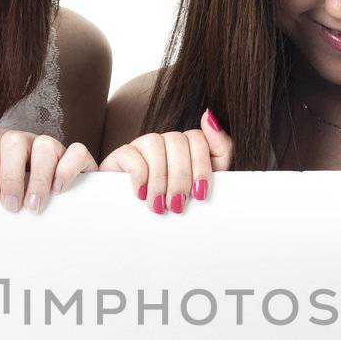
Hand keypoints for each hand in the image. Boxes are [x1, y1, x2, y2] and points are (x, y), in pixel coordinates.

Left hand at [0, 104, 96, 211]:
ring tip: (33, 205)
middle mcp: (29, 142)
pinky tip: (57, 190)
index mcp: (4, 144)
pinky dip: (67, 171)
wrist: (38, 219)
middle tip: (11, 206)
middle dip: (10, 177)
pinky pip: (77, 152)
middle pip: (15, 141)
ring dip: (37, 179)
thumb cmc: (6, 197)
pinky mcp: (80, 161)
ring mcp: (55, 149)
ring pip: (45, 145)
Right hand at [98, 108, 234, 211]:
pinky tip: (141, 193)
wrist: (137, 223)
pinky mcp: (121, 155)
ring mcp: (142, 146)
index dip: (200, 166)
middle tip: (177, 205)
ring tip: (159, 205)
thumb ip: (220, 150)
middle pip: (177, 141)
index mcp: (187, 146)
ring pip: (155, 143)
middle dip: (180, 178)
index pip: (197, 138)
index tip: (200, 194)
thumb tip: (210, 116)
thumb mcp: (204, 183)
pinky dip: (139, 174)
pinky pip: (131, 153)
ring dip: (160, 179)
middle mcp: (165, 141)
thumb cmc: (174, 204)